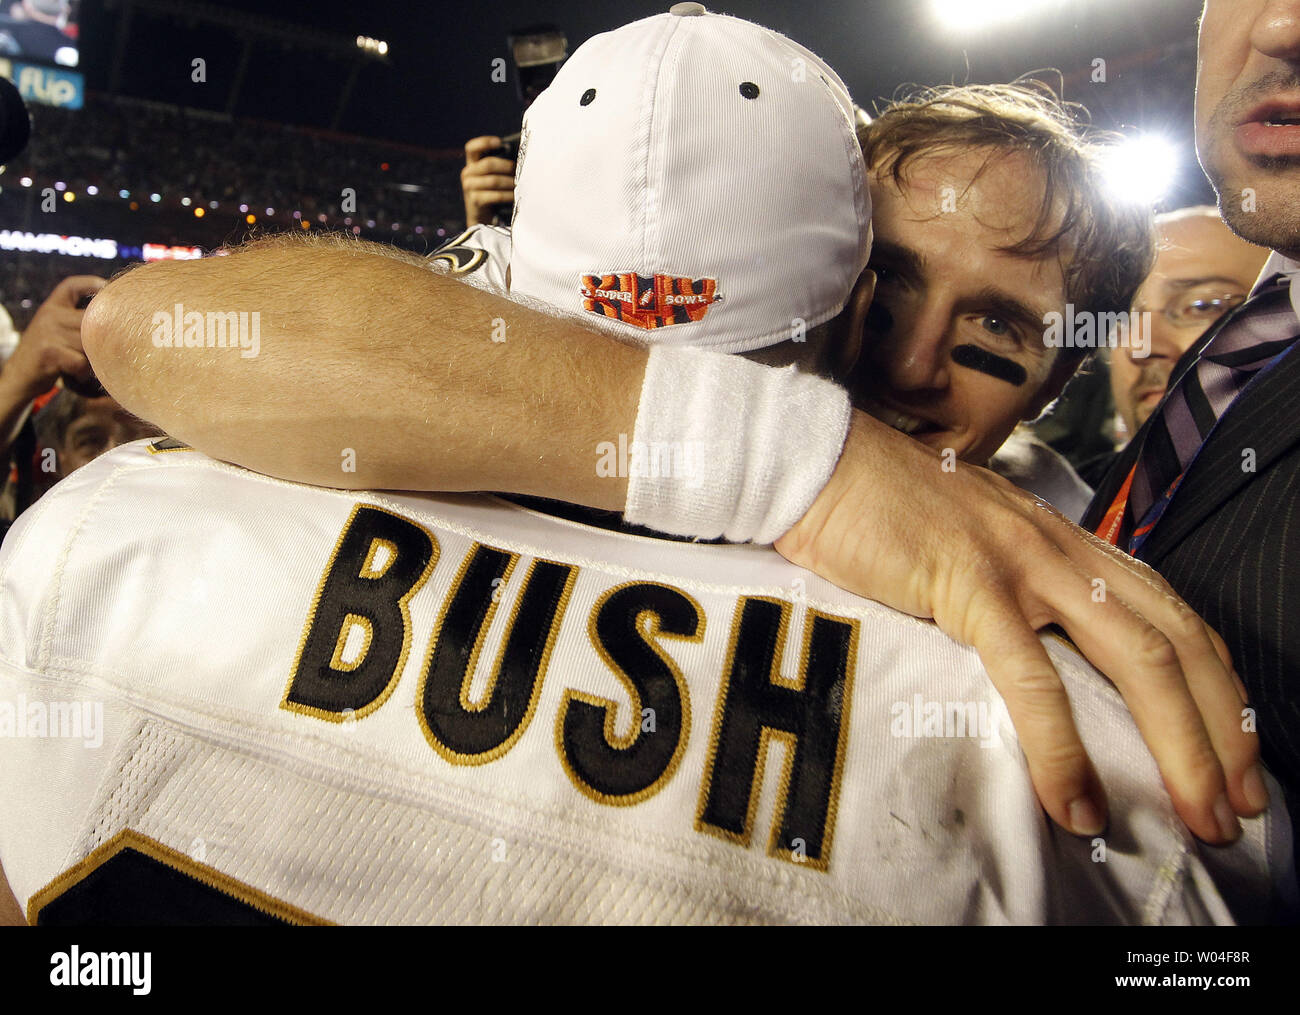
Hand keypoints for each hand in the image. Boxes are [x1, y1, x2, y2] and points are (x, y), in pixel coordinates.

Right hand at [1, 275, 104, 400]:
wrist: (19, 376)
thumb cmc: (48, 355)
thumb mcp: (57, 331)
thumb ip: (77, 322)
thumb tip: (117, 320)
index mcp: (52, 307)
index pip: (71, 286)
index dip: (92, 283)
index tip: (109, 287)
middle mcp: (49, 315)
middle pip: (92, 318)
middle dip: (106, 336)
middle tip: (113, 349)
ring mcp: (48, 332)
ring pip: (90, 341)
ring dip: (96, 357)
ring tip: (90, 366)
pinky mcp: (49, 351)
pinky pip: (81, 360)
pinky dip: (85, 371)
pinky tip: (79, 375)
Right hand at [461, 135, 515, 226]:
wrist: (483, 218)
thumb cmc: (493, 193)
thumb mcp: (492, 176)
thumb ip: (499, 166)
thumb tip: (519, 159)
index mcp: (472, 164)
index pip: (472, 148)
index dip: (484, 142)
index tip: (499, 142)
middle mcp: (468, 173)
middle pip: (488, 164)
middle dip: (506, 166)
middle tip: (518, 169)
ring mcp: (469, 187)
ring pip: (493, 181)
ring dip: (510, 182)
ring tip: (520, 184)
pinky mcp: (475, 201)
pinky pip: (495, 195)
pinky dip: (508, 195)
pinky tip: (516, 196)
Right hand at [775, 409, 1265, 845]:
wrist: (817, 463)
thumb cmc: (877, 510)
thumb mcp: (966, 548)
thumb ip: (1010, 591)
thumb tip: (1030, 660)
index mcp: (1064, 542)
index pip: (1172, 613)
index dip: (1216, 687)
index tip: (1233, 753)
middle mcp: (1062, 549)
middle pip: (1178, 642)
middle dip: (1222, 733)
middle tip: (1239, 808)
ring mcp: (1022, 564)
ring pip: (1136, 659)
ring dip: (1179, 748)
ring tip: (1198, 817)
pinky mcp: (971, 585)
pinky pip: (1032, 678)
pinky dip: (1063, 748)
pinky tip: (1074, 801)